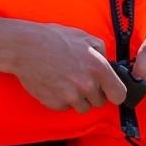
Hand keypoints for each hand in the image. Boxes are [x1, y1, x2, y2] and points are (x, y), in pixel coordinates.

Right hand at [2, 21, 126, 113]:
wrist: (26, 48)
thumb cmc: (54, 39)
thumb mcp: (85, 38)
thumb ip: (102, 52)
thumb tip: (108, 63)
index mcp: (99, 69)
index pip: (119, 95)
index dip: (115, 92)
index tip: (109, 90)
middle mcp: (87, 86)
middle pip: (99, 102)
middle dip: (93, 93)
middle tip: (81, 79)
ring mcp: (71, 97)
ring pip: (83, 107)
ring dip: (79, 98)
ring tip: (67, 82)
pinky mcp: (55, 104)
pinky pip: (66, 107)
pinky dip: (62, 99)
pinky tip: (56, 84)